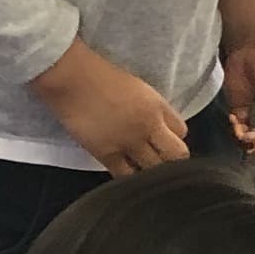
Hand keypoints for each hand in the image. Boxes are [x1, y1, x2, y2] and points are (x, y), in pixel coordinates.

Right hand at [30, 38, 192, 174]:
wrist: (71, 78)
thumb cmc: (98, 74)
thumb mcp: (135, 86)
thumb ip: (149, 107)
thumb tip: (155, 126)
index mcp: (157, 105)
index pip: (182, 131)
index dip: (173, 137)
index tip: (164, 140)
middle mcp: (148, 125)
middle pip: (177, 155)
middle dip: (171, 160)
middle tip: (159, 160)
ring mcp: (129, 142)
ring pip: (155, 170)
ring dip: (151, 171)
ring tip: (142, 169)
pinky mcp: (107, 155)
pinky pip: (126, 177)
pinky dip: (129, 179)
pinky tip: (125, 173)